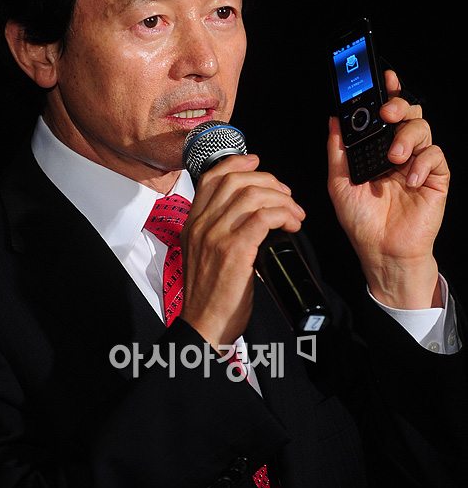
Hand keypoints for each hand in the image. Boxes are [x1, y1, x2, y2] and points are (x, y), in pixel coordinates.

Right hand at [180, 154, 304, 349]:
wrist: (204, 325)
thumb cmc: (210, 294)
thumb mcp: (203, 253)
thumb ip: (217, 230)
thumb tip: (249, 214)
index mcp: (193, 222)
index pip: (211, 177)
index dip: (236, 163)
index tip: (256, 162)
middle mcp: (201, 224)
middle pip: (236, 180)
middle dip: (268, 181)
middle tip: (286, 195)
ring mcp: (215, 236)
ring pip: (253, 195)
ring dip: (282, 199)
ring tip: (295, 214)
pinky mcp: (234, 250)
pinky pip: (263, 217)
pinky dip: (283, 215)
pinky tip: (292, 224)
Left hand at [327, 69, 449, 308]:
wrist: (382, 251)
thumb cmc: (361, 220)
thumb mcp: (340, 182)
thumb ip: (338, 150)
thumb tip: (333, 119)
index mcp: (376, 150)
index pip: (385, 115)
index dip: (388, 93)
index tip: (384, 77)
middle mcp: (399, 152)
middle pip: (408, 114)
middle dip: (399, 105)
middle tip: (387, 112)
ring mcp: (418, 165)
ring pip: (423, 129)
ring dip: (408, 136)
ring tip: (394, 156)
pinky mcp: (436, 179)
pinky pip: (436, 157)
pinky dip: (424, 162)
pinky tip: (411, 177)